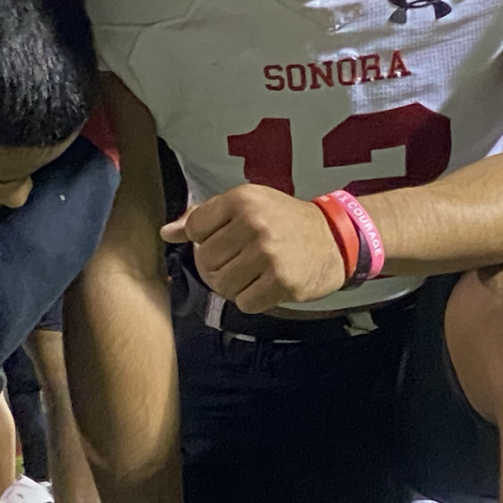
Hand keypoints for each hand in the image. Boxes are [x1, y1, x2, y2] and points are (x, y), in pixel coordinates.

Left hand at [160, 185, 345, 313]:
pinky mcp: (282, 282)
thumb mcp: (248, 205)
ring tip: (252, 274)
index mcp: (242, 200)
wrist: (335, 238)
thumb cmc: (285, 221)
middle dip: (218, 266)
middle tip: (241, 261)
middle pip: (205, 261)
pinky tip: (266, 286)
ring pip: (221, 285)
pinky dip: (251, 299)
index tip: (225, 240)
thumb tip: (167, 233)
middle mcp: (254, 224)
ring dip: (234, 286)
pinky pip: (244, 303)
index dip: (205, 239)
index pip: (195, 227)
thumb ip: (206, 217)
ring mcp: (268, 255)